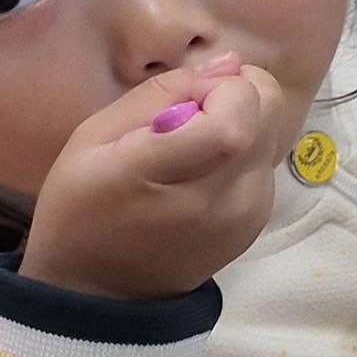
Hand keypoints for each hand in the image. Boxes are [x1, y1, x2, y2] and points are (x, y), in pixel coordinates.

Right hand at [20, 56, 288, 302]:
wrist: (99, 294)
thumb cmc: (82, 211)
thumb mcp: (92, 139)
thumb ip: (161, 93)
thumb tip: (228, 62)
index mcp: (166, 175)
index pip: (237, 115)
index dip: (223, 88)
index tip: (188, 95)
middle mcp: (222, 198)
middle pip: (270, 113)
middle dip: (240, 93)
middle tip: (194, 109)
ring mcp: (248, 214)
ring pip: (274, 133)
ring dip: (244, 122)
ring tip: (194, 145)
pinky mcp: (260, 222)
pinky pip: (267, 162)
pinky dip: (245, 152)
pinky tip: (204, 171)